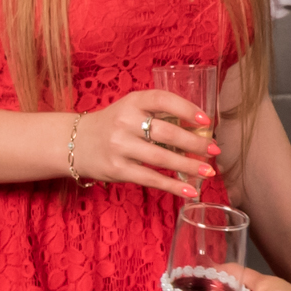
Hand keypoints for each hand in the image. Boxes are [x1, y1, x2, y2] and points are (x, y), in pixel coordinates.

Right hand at [76, 88, 220, 198]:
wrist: (76, 143)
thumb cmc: (114, 125)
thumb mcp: (131, 109)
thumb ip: (158, 114)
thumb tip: (199, 129)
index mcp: (132, 102)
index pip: (163, 99)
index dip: (186, 109)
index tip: (206, 120)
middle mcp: (125, 122)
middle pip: (167, 133)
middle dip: (195, 143)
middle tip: (214, 150)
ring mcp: (120, 146)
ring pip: (162, 158)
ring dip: (189, 166)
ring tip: (209, 171)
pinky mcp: (118, 169)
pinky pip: (151, 178)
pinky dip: (173, 186)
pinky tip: (190, 190)